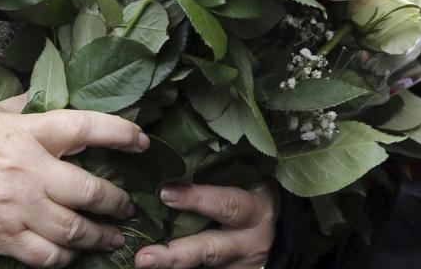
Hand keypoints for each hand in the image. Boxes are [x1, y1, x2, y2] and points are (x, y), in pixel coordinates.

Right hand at [0, 95, 147, 265]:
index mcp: (25, 133)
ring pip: (75, 230)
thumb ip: (26, 106)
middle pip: (89, 191)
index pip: (84, 127)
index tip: (141, 140)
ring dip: (101, 236)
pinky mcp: (4, 238)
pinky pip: (48, 257)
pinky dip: (67, 258)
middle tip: (127, 205)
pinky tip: (74, 254)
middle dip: (117, 201)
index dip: (119, 133)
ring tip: (112, 236)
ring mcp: (17, 209)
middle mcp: (27, 171)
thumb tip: (55, 94)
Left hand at [133, 181, 276, 268]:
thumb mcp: (246, 180)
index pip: (227, 204)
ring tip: (145, 264)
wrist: (276, 229)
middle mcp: (248, 242)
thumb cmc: (252, 192)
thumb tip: (172, 161)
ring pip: (205, 266)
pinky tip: (155, 268)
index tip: (165, 193)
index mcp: (254, 210)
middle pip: (211, 249)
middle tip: (144, 258)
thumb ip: (216, 173)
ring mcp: (239, 265)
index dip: (197, 199)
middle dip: (176, 254)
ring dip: (172, 267)